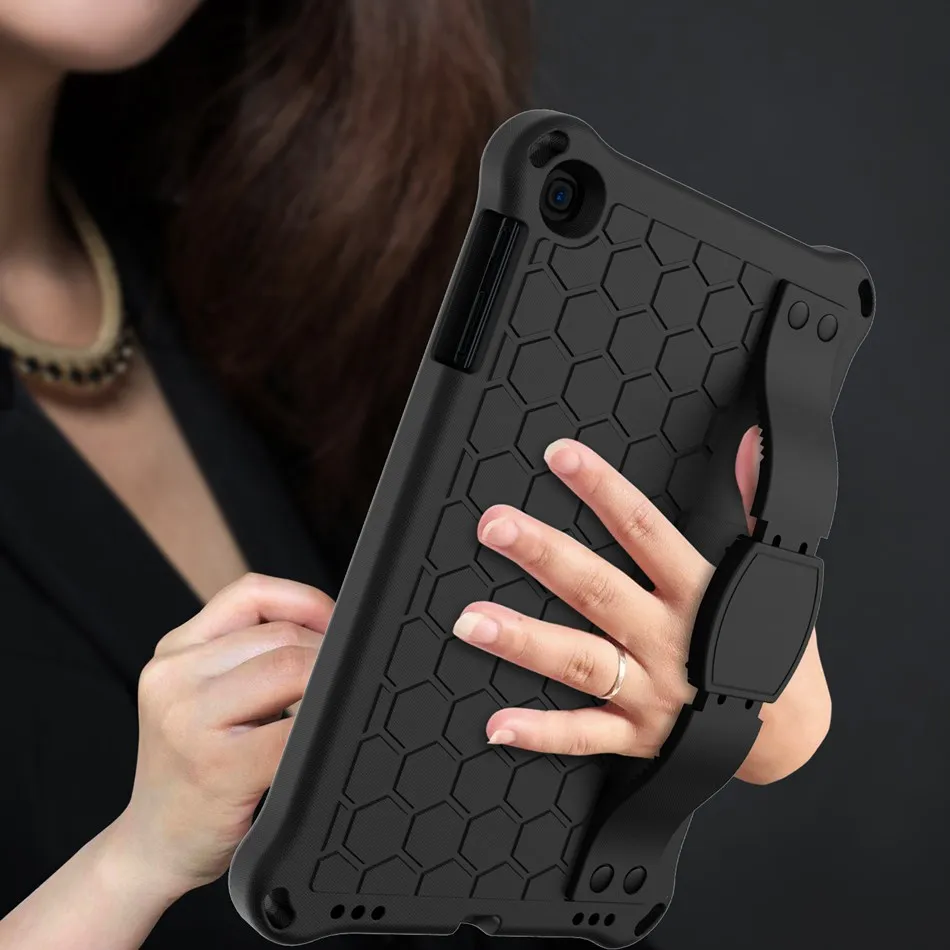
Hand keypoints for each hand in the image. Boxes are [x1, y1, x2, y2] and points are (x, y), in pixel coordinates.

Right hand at [112, 573, 333, 900]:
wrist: (152, 846)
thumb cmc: (194, 765)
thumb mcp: (203, 693)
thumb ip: (249, 653)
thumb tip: (334, 628)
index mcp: (174, 650)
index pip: (251, 593)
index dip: (308, 602)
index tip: (339, 627)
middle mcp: (173, 677)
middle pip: (280, 635)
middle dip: (327, 653)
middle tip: (347, 681)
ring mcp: (190, 722)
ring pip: (289, 670)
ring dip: (326, 687)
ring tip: (329, 710)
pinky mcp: (217, 768)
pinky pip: (294, 731)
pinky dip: (321, 731)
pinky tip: (320, 743)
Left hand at [452, 430, 831, 784]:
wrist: (791, 736)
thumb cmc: (772, 649)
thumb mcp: (769, 574)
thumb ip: (749, 505)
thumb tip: (750, 446)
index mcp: (698, 593)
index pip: (644, 530)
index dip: (603, 490)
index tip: (561, 456)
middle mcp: (670, 640)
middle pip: (598, 590)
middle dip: (544, 555)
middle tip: (495, 526)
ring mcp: (651, 692)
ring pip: (581, 661)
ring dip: (525, 640)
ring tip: (471, 620)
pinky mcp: (638, 736)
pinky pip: (584, 735)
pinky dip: (542, 733)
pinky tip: (498, 725)